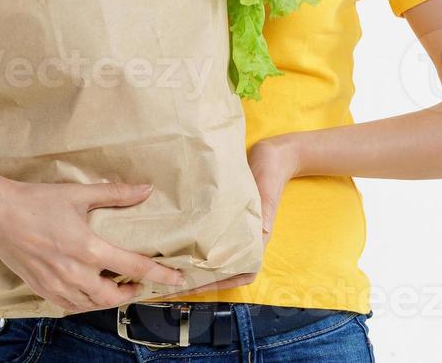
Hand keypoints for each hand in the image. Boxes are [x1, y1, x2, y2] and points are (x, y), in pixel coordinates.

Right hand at [0, 178, 189, 313]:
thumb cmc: (36, 201)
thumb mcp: (78, 194)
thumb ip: (115, 194)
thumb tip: (146, 189)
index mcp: (88, 249)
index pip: (135, 267)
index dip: (160, 274)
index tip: (177, 277)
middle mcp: (75, 273)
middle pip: (114, 296)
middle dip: (131, 291)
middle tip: (139, 282)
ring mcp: (57, 284)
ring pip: (92, 304)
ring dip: (109, 299)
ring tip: (115, 287)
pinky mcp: (41, 288)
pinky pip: (70, 306)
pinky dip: (85, 303)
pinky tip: (87, 293)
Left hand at [167, 136, 300, 296]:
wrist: (272, 155)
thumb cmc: (271, 173)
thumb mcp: (267, 191)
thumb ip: (266, 210)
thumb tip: (264, 232)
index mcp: (257, 239)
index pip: (241, 272)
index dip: (220, 283)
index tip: (197, 286)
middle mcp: (243, 238)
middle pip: (222, 269)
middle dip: (199, 278)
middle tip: (173, 282)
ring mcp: (232, 229)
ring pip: (212, 255)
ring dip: (193, 264)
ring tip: (169, 267)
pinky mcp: (222, 216)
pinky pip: (207, 235)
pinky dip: (192, 242)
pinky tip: (173, 241)